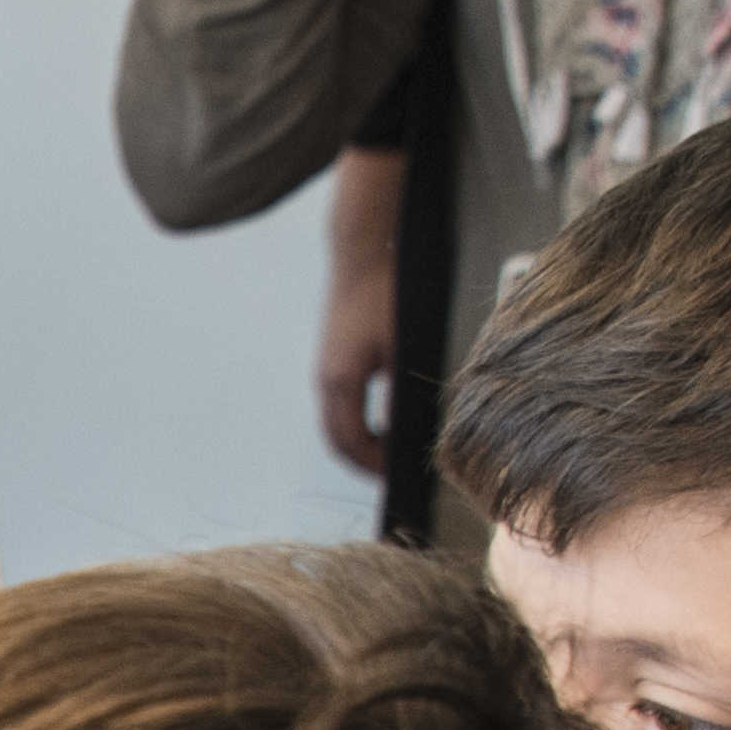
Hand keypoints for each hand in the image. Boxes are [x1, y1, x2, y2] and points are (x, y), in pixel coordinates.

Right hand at [317, 142, 408, 478]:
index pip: (350, 442)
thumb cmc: (386, 294)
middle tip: (390, 473)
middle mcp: (324, 378)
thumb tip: (406, 431)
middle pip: (335, 437)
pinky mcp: (332, 355)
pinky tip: (380, 416)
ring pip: (335, 419)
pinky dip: (355, 418)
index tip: (395, 477)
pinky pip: (339, 400)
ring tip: (388, 449)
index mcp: (341, 382)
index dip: (372, 466)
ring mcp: (325, 367)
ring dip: (357, 438)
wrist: (360, 252)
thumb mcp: (404, 348)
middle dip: (361, 460)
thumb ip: (401, 392)